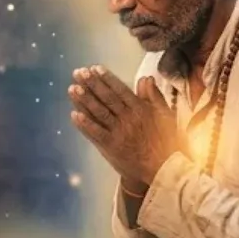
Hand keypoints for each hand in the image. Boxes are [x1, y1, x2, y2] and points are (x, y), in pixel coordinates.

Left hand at [68, 65, 181, 185]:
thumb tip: (146, 78)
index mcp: (141, 109)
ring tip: (72, 88)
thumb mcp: (165, 115)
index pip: (120, 90)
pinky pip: (96, 134)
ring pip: (99, 113)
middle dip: (92, 84)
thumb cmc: (166, 142)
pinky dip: (85, 125)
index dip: (106, 78)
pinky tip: (74, 115)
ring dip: (84, 100)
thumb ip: (154, 96)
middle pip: (107, 98)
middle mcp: (128, 119)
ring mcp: (119, 133)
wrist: (164, 169)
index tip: (94, 68)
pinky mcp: (112, 147)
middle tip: (78, 73)